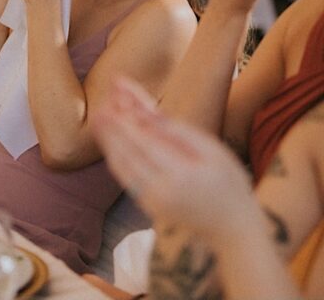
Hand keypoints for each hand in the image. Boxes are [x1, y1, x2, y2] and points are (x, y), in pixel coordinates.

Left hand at [93, 78, 256, 242]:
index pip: (143, 144)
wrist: (234, 229)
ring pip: (121, 168)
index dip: (124, 124)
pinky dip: (116, 158)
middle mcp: (161, 191)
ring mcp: (152, 202)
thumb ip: (178, 132)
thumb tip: (148, 112)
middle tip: (99, 109)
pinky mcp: (148, 207)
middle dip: (111, 130)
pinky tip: (111, 143)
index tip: (111, 104)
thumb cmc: (229, 182)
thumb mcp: (213, 151)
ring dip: (108, 143)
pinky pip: (125, 179)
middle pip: (126, 155)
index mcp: (180, 175)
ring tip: (100, 121)